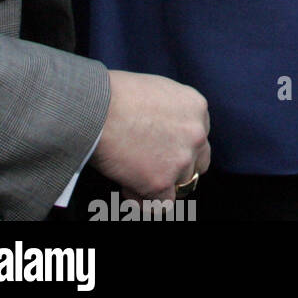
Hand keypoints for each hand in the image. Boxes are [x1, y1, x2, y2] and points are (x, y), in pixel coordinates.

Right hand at [91, 71, 210, 200]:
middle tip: (152, 170)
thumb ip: (170, 112)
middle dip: (177, 169)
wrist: (99, 107)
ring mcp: (181, 159)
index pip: (198, 138)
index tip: (160, 152)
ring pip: (180, 186)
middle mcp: (197, 134)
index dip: (179, 148)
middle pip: (197, 164)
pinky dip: (145, 202)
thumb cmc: (116, 95)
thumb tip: (161, 131)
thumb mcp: (158, 91)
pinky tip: (127, 189)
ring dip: (158, 185)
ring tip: (131, 177)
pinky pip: (161, 206)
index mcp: (196, 107)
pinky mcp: (161, 182)